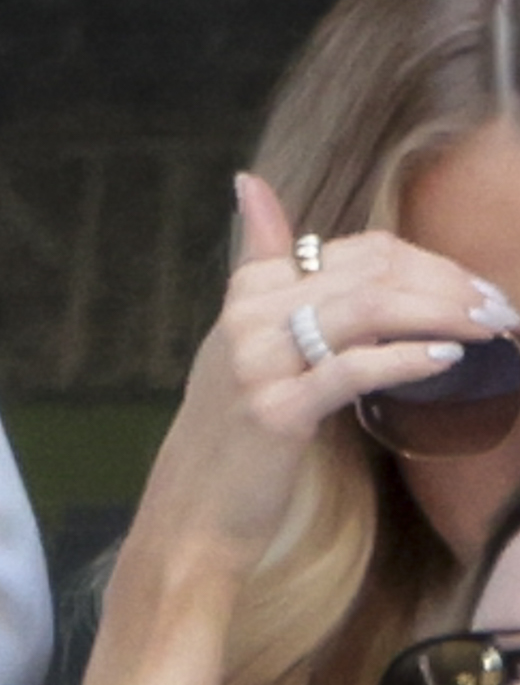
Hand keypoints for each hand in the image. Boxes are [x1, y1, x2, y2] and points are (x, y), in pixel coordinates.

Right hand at [125, 174, 513, 590]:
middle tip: (499, 308)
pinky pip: (352, 369)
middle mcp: (248, 317)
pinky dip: (406, 358)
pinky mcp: (274, 411)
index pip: (358, 250)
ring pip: (364, 310)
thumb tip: (250, 182)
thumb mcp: (245, 335)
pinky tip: (447, 358)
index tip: (476, 288)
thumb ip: (261, 262)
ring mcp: (257, 363)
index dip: (428, 262)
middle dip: (447, 285)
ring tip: (490, 328)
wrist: (195, 502)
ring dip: (441, 313)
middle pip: (369, 273)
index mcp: (249, 292)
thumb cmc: (234, 420)